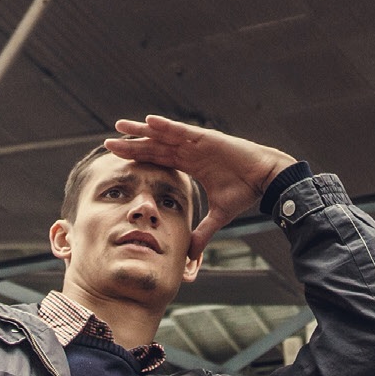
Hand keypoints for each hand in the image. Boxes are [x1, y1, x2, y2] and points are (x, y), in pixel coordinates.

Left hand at [104, 116, 296, 257]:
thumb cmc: (245, 192)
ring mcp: (196, 142)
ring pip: (162, 135)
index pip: (158, 161)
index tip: (118, 161)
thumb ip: (203, 231)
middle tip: (108, 144)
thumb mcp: (218, 215)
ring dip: (141, 130)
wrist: (265, 179)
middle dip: (132, 145)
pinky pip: (181, 130)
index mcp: (190, 164)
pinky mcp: (206, 138)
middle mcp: (189, 151)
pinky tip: (148, 121)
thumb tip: (192, 254)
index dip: (138, 160)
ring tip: (120, 125)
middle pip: (154, 146)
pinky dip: (165, 125)